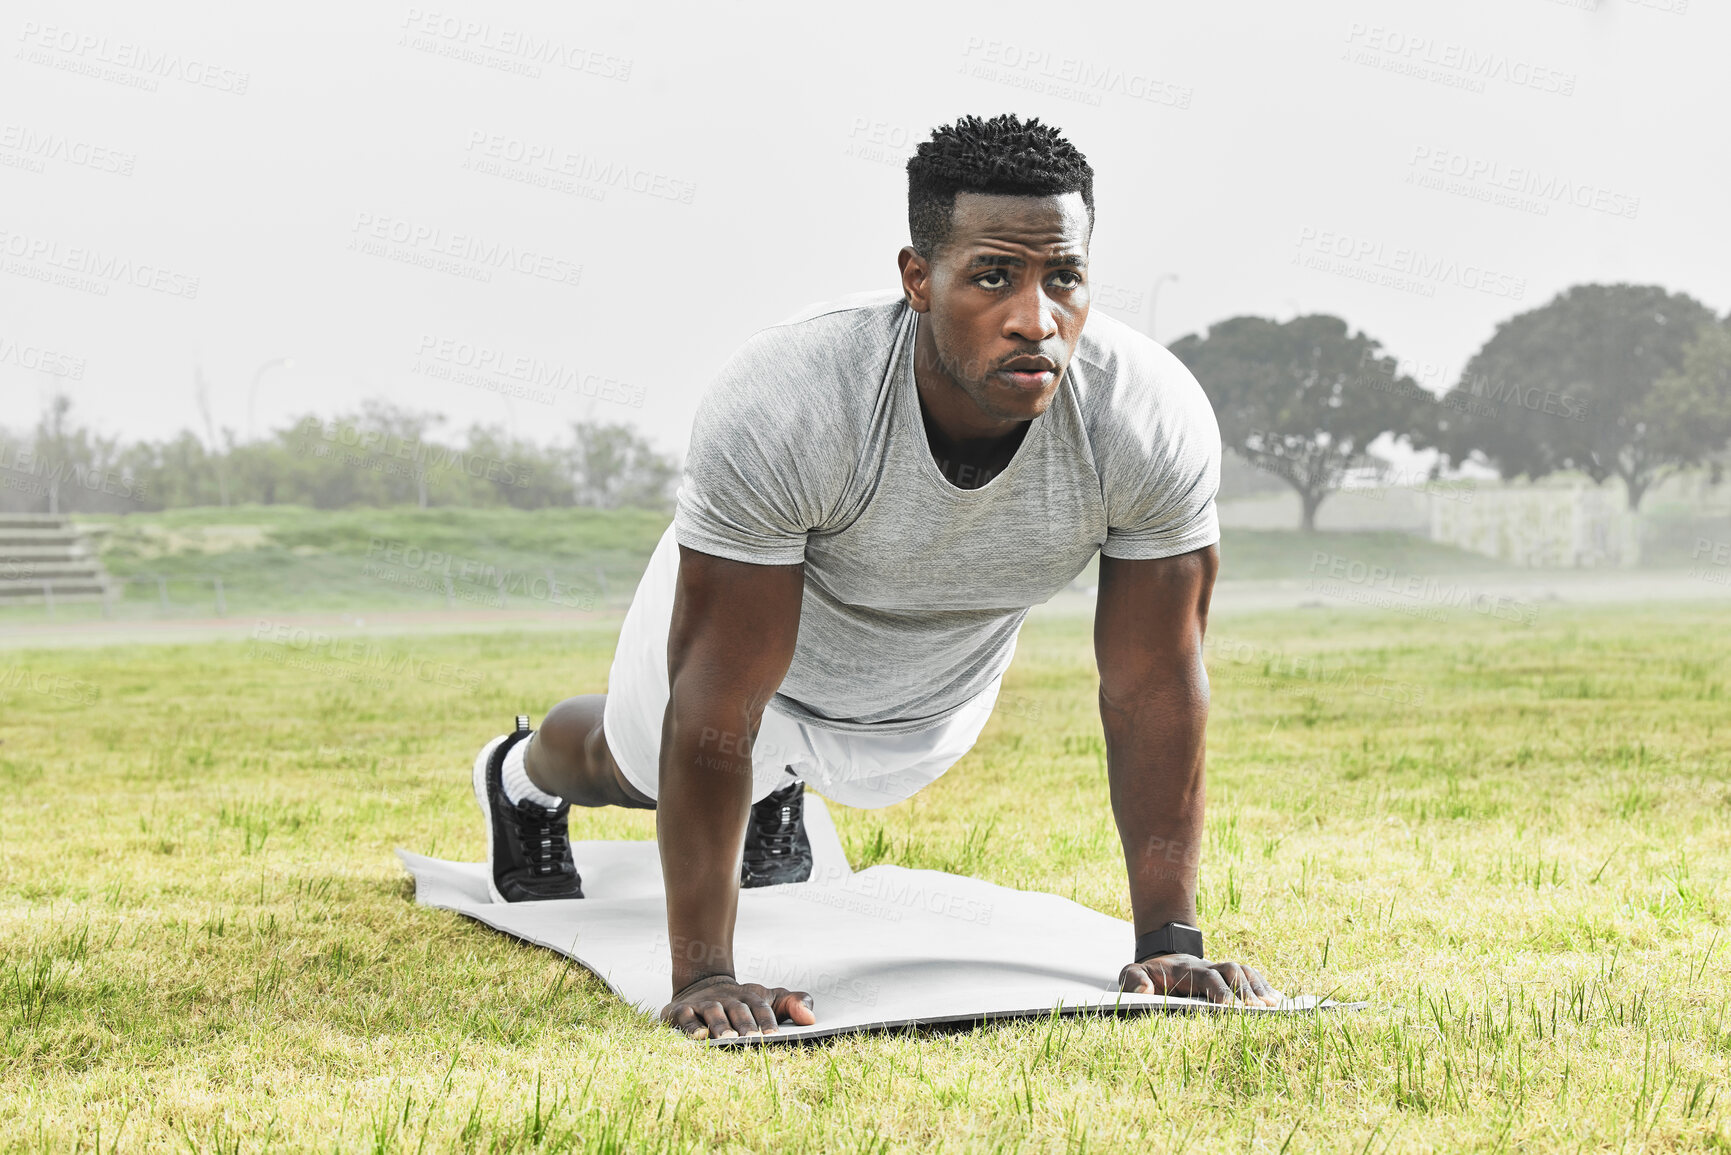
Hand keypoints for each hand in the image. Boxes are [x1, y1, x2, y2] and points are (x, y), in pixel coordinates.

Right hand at [661, 974, 816, 1039]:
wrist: (701, 983)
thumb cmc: (742, 1001)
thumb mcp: (769, 999)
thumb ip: (793, 1004)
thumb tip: (812, 1019)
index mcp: (750, 996)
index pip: (762, 1008)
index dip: (768, 1022)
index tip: (775, 1038)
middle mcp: (728, 998)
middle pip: (738, 1010)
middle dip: (746, 1025)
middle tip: (752, 1041)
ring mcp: (705, 1003)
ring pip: (714, 1013)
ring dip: (721, 1026)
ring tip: (728, 1040)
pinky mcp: (681, 1009)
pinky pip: (686, 1016)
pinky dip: (692, 1026)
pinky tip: (699, 1037)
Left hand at [1119, 953, 1281, 1006]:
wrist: (1160, 960)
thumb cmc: (1147, 975)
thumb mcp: (1131, 974)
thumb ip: (1133, 980)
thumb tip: (1144, 992)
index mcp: (1186, 969)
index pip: (1207, 977)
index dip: (1219, 992)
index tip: (1229, 1009)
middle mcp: (1207, 966)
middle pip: (1232, 971)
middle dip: (1245, 990)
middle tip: (1258, 1011)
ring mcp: (1220, 970)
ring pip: (1244, 972)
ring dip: (1259, 988)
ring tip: (1274, 1007)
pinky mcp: (1228, 977)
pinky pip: (1250, 977)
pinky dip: (1264, 987)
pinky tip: (1278, 1002)